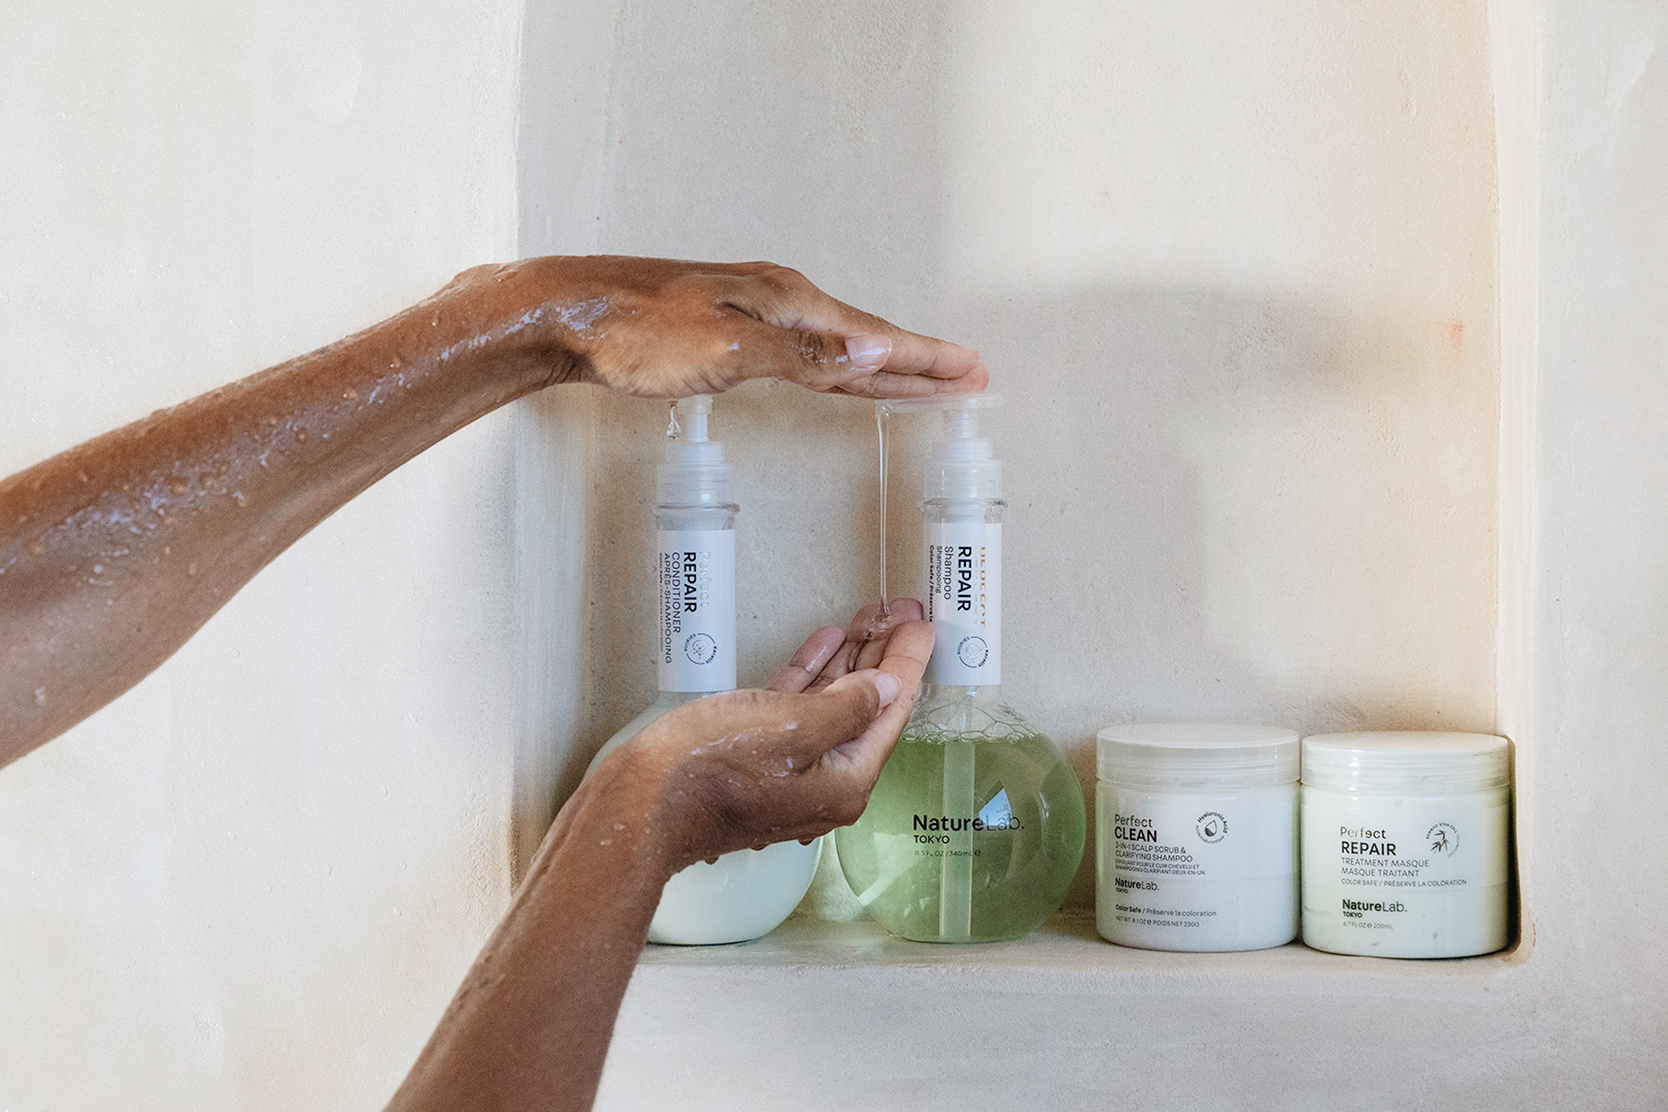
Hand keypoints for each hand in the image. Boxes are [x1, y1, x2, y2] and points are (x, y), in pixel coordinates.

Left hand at [446, 256, 987, 399]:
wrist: (569, 315)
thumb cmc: (636, 334)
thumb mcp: (725, 352)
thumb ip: (802, 357)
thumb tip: (872, 355)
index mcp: (788, 304)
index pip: (875, 341)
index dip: (924, 362)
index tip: (971, 372)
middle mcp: (779, 303)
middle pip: (866, 342)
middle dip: (919, 363)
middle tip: (969, 377)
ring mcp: (755, 316)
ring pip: (838, 348)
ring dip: (883, 368)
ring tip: (924, 380)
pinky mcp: (730, 332)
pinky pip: (806, 352)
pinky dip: (839, 368)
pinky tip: (842, 374)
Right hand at [591, 600, 930, 873]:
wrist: (638, 804)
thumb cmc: (709, 770)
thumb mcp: (791, 727)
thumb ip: (846, 706)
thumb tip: (884, 688)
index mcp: (844, 781)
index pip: (890, 711)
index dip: (907, 661)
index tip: (922, 624)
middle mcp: (822, 782)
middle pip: (866, 707)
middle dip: (883, 656)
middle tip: (900, 611)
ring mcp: (786, 770)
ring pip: (831, 705)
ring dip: (849, 660)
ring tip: (867, 617)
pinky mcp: (752, 758)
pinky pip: (794, 710)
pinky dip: (810, 675)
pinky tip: (822, 644)